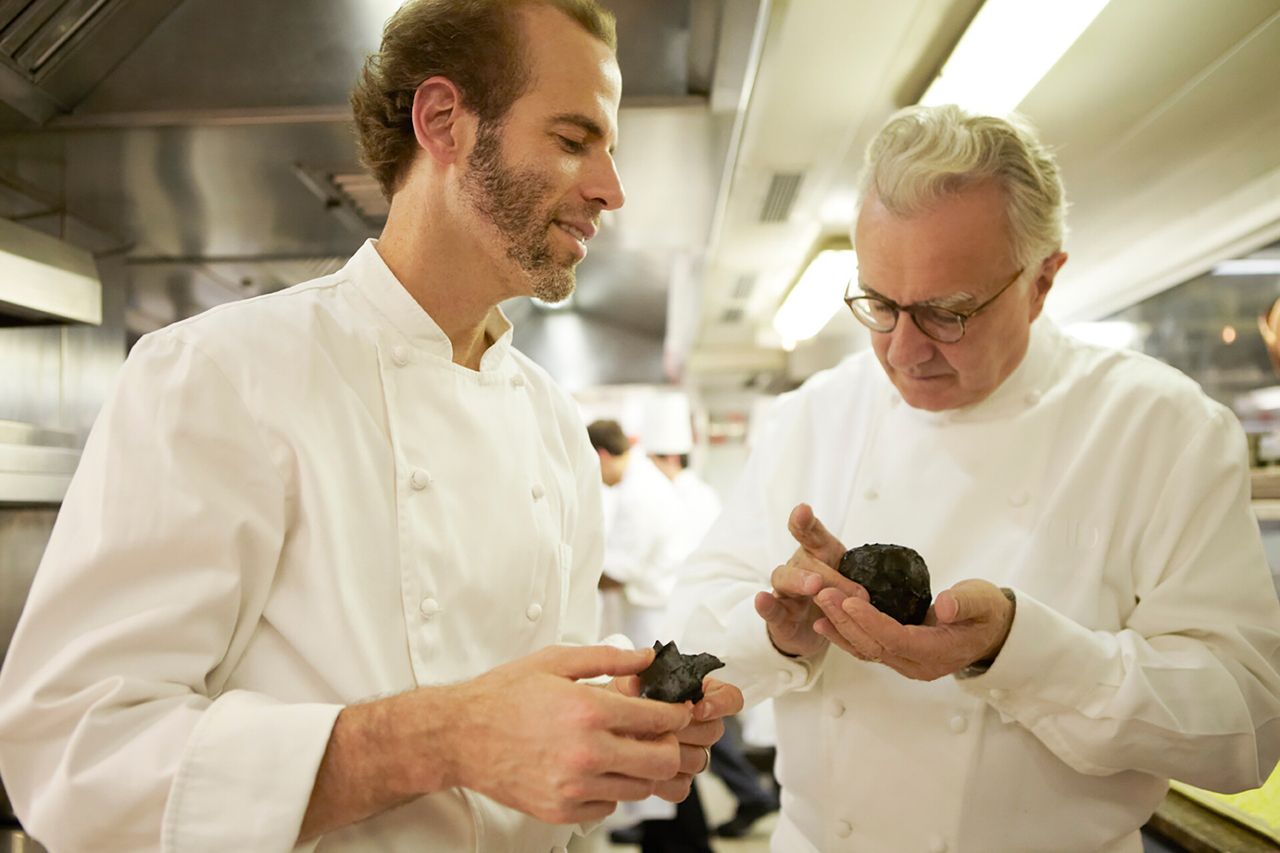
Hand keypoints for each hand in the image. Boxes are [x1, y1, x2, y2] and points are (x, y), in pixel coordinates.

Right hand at [440, 645, 692, 823]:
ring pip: (639, 789)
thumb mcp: (556, 661)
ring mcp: (574, 787)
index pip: (658, 719)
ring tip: (623, 750)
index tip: (677, 712)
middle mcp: (586, 753)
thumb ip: (608, 658)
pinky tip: (595, 769)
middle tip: (658, 735)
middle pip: (660, 761)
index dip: (676, 714)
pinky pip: (608, 807)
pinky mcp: (561, 809)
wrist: (459, 736)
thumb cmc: (503, 697)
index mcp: (588, 711)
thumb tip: (646, 657)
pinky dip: (610, 789)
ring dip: (641, 769)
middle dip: (668, 745)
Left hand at [611, 674, 744, 802]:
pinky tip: (642, 768)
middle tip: (660, 725)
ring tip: (644, 742)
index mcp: (697, 694)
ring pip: (699, 760)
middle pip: (715, 731)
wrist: (603, 728)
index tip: (698, 708)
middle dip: (686, 729)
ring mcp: (692, 754)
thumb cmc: (619, 699)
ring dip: (673, 752)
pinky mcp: (678, 780)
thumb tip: (636, 683)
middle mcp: (700, 725)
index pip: (730, 698)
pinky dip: (661, 779)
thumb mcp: (625, 682)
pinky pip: (682, 786)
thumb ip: (636, 678)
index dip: (720, 703)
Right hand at [754, 503, 867, 656]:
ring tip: (814, 586)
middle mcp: (799, 567)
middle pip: (807, 561)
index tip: (802, 510)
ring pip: (785, 578)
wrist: (814, 630)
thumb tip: (876, 592)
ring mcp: (786, 590)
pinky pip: (771, 608)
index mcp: (819, 555)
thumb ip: (862, 584)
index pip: (811, 533)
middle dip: (829, 572)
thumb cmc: (835, 597)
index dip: (804, 522)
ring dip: (800, 581)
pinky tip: (762, 600)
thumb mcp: (854, 585)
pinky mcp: (779, 616)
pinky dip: (766, 605)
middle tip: (848, 586)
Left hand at [812, 578, 1014, 680]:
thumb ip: (963, 604)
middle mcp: (918, 664)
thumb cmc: (987, 613)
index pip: (898, 639)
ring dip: (841, 627)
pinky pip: (868, 648)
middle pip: (875, 645)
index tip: (850, 601)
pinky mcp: (898, 655)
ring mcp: (907, 663)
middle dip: (847, 620)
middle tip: (825, 594)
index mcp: (939, 652)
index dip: (872, 622)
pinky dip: (845, 635)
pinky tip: (824, 621)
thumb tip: (943, 606)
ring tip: (820, 604)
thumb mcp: (983, 601)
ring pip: (867, 649)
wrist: (992, 632)